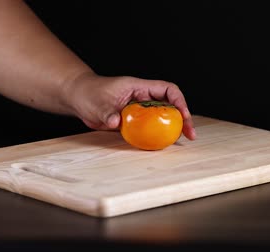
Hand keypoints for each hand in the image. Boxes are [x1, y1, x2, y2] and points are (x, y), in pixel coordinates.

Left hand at [64, 72, 195, 139]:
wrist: (79, 98)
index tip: (183, 116)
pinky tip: (161, 146)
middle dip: (183, 119)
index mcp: (140, 87)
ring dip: (172, 129)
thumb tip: (116, 121)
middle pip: (170, 105)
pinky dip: (157, 136)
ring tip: (180, 141)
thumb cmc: (89, 93)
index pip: (167, 90)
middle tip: (190, 134)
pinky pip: (149, 129)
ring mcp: (139, 111)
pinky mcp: (133, 122)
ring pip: (162, 118)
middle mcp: (143, 98)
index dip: (179, 101)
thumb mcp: (97, 102)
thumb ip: (107, 111)